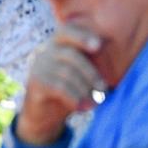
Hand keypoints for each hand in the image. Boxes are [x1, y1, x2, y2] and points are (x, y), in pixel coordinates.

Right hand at [15, 23, 104, 145]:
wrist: (44, 116)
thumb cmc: (68, 92)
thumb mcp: (79, 76)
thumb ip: (90, 66)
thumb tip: (113, 68)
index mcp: (57, 44)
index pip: (66, 30)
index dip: (82, 36)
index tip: (98, 45)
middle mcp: (45, 51)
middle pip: (71, 54)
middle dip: (91, 72)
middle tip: (103, 89)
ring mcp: (38, 65)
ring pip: (67, 73)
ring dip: (85, 89)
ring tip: (94, 102)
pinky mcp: (34, 82)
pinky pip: (59, 87)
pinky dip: (74, 98)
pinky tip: (81, 107)